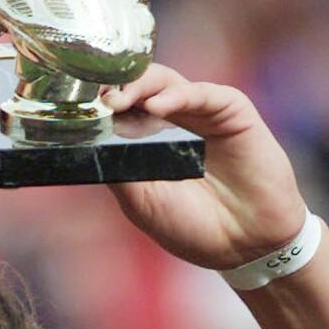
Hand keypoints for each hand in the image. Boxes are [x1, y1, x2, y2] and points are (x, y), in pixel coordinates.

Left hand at [106, 66, 306, 269]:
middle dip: (118, 87)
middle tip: (101, 100)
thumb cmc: (195, 227)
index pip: (123, 107)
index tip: (82, 110)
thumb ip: (119, 170)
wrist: (246, 247)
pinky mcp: (233, 113)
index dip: (103, 104)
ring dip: (141, 85)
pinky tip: (157, 106)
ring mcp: (204, 114)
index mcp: (151, 140)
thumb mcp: (143, 203)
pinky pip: (204, 94)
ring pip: (168, 82)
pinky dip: (178, 96)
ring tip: (120, 99)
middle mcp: (177, 121)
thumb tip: (88, 141)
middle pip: (141, 87)